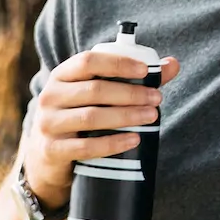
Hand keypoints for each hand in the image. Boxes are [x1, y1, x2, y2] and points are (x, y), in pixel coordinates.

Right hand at [18, 50, 180, 204]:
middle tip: (156, 99)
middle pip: (94, 90)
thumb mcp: (96, 95)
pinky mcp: (52, 150)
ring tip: (151, 117)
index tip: (145, 70)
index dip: (118, 63)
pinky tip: (134, 139)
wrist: (46, 158)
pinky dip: (113, 143)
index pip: (89, 61)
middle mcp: (50, 96)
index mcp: (62, 76)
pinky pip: (86, 147)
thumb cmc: (79, 117)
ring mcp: (48, 124)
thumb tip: (172, 64)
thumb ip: (133, 79)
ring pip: (91, 117)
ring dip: (125, 116)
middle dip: (130, 93)